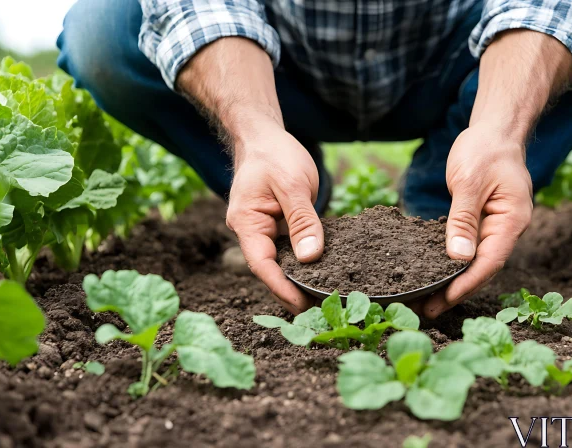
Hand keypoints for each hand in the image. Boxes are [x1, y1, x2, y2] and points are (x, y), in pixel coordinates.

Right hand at [224, 118, 322, 313]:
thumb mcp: (292, 184)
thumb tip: (310, 258)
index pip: (262, 265)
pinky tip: (324, 274)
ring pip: (281, 262)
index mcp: (247, 222)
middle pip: (271, 270)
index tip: (302, 305)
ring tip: (324, 299)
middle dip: (292, 291)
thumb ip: (302, 221)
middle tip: (320, 311)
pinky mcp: (277, 226)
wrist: (264, 136)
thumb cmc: (274, 155)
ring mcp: (263, 230)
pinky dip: (304, 262)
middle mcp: (251, 231)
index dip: (282, 288)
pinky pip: (290, 249)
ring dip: (299, 279)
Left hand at [417, 124, 532, 317]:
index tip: (443, 302)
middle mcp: (508, 228)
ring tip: (428, 301)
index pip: (489, 262)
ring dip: (454, 281)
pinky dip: (454, 263)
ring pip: (476, 261)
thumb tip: (458, 257)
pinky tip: (435, 273)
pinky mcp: (486, 223)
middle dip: (456, 290)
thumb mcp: (469, 182)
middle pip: (483, 268)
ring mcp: (498, 227)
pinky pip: (470, 248)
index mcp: (511, 220)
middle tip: (427, 310)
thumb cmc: (485, 150)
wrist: (496, 131)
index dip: (466, 285)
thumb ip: (463, 219)